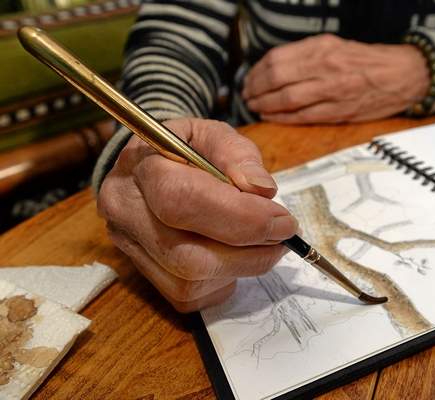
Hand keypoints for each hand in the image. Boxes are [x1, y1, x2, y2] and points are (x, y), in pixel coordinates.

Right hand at [97, 118, 297, 311]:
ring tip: (266, 241)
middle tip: (284, 235)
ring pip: (192, 282)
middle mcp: (126, 217)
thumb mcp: (212, 134)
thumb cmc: (186, 150)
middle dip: (249, 251)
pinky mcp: (149, 279)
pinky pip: (194, 295)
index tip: (283, 220)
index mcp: (139, 169)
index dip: (241, 216)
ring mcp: (133, 252)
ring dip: (244, 266)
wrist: (150, 171)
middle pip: (188, 256)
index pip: (182, 201)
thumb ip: (237, 154)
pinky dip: (228, 278)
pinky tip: (237, 253)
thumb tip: (263, 190)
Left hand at [242, 34, 429, 123]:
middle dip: (256, 90)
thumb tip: (272, 68)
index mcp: (322, 48)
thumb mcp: (333, 46)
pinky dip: (284, 118)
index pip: (277, 59)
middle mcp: (325, 67)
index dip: (257, 72)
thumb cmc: (365, 61)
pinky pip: (304, 117)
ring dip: (266, 106)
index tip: (250, 79)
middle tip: (248, 96)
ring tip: (256, 107)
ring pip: (287, 100)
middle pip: (277, 79)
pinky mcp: (340, 111)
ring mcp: (333, 91)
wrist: (402, 75)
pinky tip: (274, 117)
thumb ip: (304, 55)